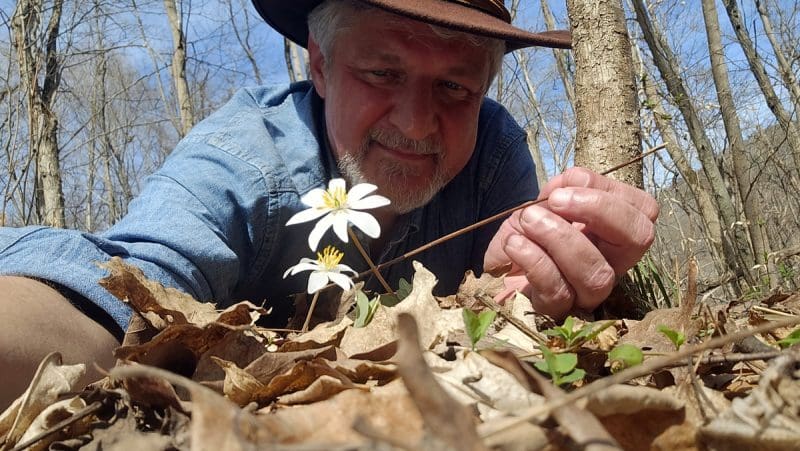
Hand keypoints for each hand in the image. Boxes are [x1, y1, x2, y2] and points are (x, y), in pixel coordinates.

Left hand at [484, 167, 658, 317]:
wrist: (494, 268)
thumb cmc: (526, 234)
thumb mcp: (542, 204)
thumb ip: (562, 189)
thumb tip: (575, 181)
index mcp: (614, 233)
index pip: (643, 210)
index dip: (608, 191)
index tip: (568, 183)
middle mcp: (612, 263)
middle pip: (638, 239)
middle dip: (600, 209)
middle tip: (556, 200)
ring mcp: (587, 293)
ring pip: (597, 273)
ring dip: (560, 237)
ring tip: (529, 219)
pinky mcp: (557, 311)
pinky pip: (557, 290)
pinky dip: (533, 260)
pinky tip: (514, 244)